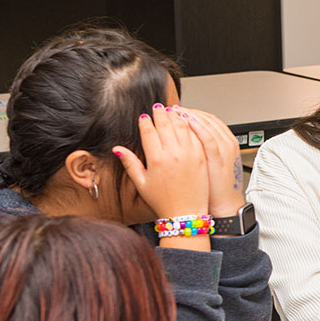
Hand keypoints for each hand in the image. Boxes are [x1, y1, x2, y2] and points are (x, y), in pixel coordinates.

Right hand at [113, 103, 208, 217]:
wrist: (186, 214)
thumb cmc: (163, 201)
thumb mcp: (141, 183)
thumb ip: (129, 163)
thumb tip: (117, 148)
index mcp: (156, 159)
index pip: (149, 132)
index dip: (145, 121)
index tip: (144, 117)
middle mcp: (174, 154)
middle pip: (165, 125)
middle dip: (160, 113)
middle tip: (157, 107)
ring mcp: (190, 154)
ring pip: (182, 126)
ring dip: (176, 116)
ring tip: (171, 110)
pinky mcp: (202, 156)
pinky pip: (196, 135)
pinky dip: (190, 125)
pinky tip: (187, 121)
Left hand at [179, 107, 245, 217]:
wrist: (223, 205)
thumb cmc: (214, 188)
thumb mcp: (214, 163)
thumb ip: (204, 148)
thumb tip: (187, 136)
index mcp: (225, 143)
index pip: (208, 120)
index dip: (192, 112)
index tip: (177, 110)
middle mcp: (225, 143)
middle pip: (206, 119)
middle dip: (188, 111)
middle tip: (173, 108)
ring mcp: (223, 150)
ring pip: (207, 124)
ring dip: (190, 115)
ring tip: (174, 111)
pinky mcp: (217, 158)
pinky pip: (208, 138)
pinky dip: (199, 128)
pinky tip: (187, 121)